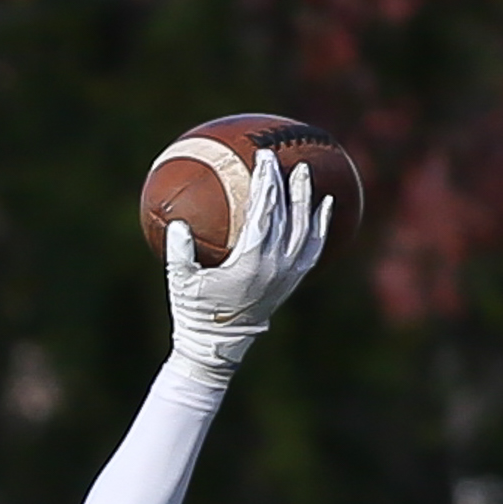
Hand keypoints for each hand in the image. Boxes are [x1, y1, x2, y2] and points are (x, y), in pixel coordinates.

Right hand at [167, 149, 330, 371]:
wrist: (218, 346)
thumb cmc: (195, 313)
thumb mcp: (181, 282)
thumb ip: (179, 252)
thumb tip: (177, 223)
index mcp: (251, 260)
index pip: (264, 210)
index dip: (265, 181)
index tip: (262, 158)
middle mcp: (276, 264)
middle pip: (285, 213)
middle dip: (281, 181)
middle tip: (276, 157)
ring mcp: (289, 273)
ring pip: (305, 226)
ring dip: (305, 197)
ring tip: (305, 172)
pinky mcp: (294, 280)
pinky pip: (314, 246)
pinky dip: (321, 225)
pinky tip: (325, 206)